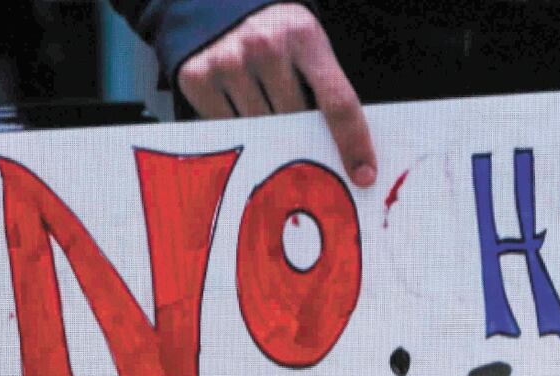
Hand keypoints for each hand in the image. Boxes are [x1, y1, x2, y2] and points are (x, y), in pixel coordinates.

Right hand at [176, 3, 376, 187]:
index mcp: (304, 35)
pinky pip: (229, 128)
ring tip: (267, 107)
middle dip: (303, 135)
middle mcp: (263, 44)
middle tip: (303, 136)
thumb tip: (350, 157)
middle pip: (296, 122)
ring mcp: (226, 60)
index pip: (338, 102)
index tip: (364, 176)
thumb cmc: (278, 38)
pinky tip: (241, 106)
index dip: (353, 143)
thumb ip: (327, 89)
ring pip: (262, 129)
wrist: (218, 5)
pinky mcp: (195, 77)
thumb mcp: (309, 48)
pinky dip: (241, 128)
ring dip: (270, 132)